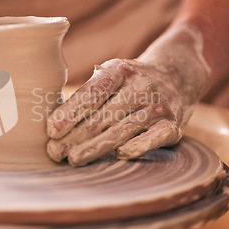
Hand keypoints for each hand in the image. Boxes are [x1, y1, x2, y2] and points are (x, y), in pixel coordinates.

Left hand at [47, 26, 209, 165]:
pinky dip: (138, 146)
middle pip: (102, 116)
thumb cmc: (130, 82)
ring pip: (122, 130)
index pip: (92, 93)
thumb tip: (54, 123)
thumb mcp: (111, 75)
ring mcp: (159, 105)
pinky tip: (119, 155)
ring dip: (95, 147)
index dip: (70, 112)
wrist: (178, 75)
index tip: (51, 130)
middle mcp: (141, 85)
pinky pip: (154, 138)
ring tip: (73, 159)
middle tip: (53, 152)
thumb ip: (89, 92)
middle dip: (75, 136)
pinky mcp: (173, 125)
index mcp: (119, 69)